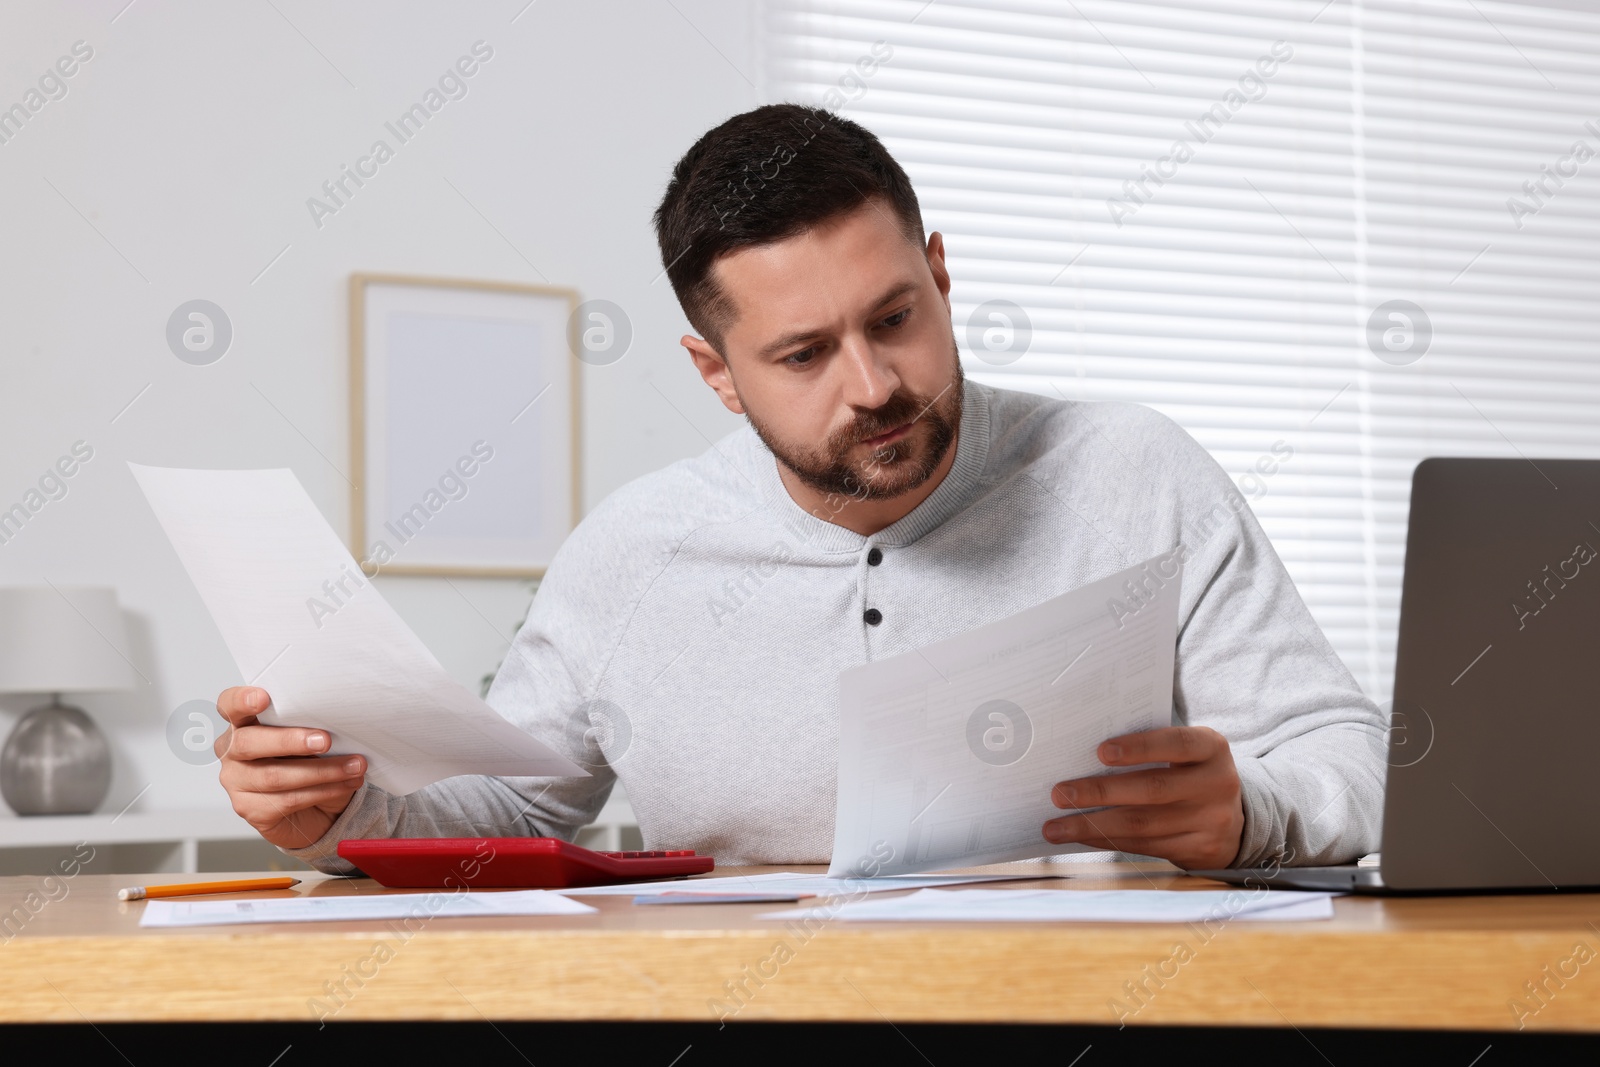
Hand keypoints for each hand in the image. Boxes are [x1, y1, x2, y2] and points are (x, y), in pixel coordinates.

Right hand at [214, 686, 365, 849]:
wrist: (319, 808)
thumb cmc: (312, 760)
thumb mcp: (313, 735)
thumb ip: (311, 724)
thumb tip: (336, 718)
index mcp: (243, 722)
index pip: (229, 705)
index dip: (241, 700)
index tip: (263, 698)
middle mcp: (232, 751)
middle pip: (248, 743)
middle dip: (289, 740)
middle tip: (324, 740)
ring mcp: (237, 781)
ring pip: (275, 776)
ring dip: (322, 771)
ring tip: (354, 766)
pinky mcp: (249, 809)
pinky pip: (287, 800)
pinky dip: (323, 791)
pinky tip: (345, 784)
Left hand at [1042, 725, 1243, 868]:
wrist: (1234, 819)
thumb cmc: (1190, 773)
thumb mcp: (1185, 753)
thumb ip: (1151, 748)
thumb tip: (1083, 755)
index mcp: (1212, 749)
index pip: (1176, 743)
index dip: (1139, 747)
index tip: (1100, 751)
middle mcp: (1217, 784)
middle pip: (1152, 789)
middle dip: (1100, 792)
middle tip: (1060, 794)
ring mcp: (1211, 821)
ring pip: (1143, 825)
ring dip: (1093, 826)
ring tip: (1055, 826)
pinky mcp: (1199, 851)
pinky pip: (1145, 846)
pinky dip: (1108, 841)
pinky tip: (1083, 836)